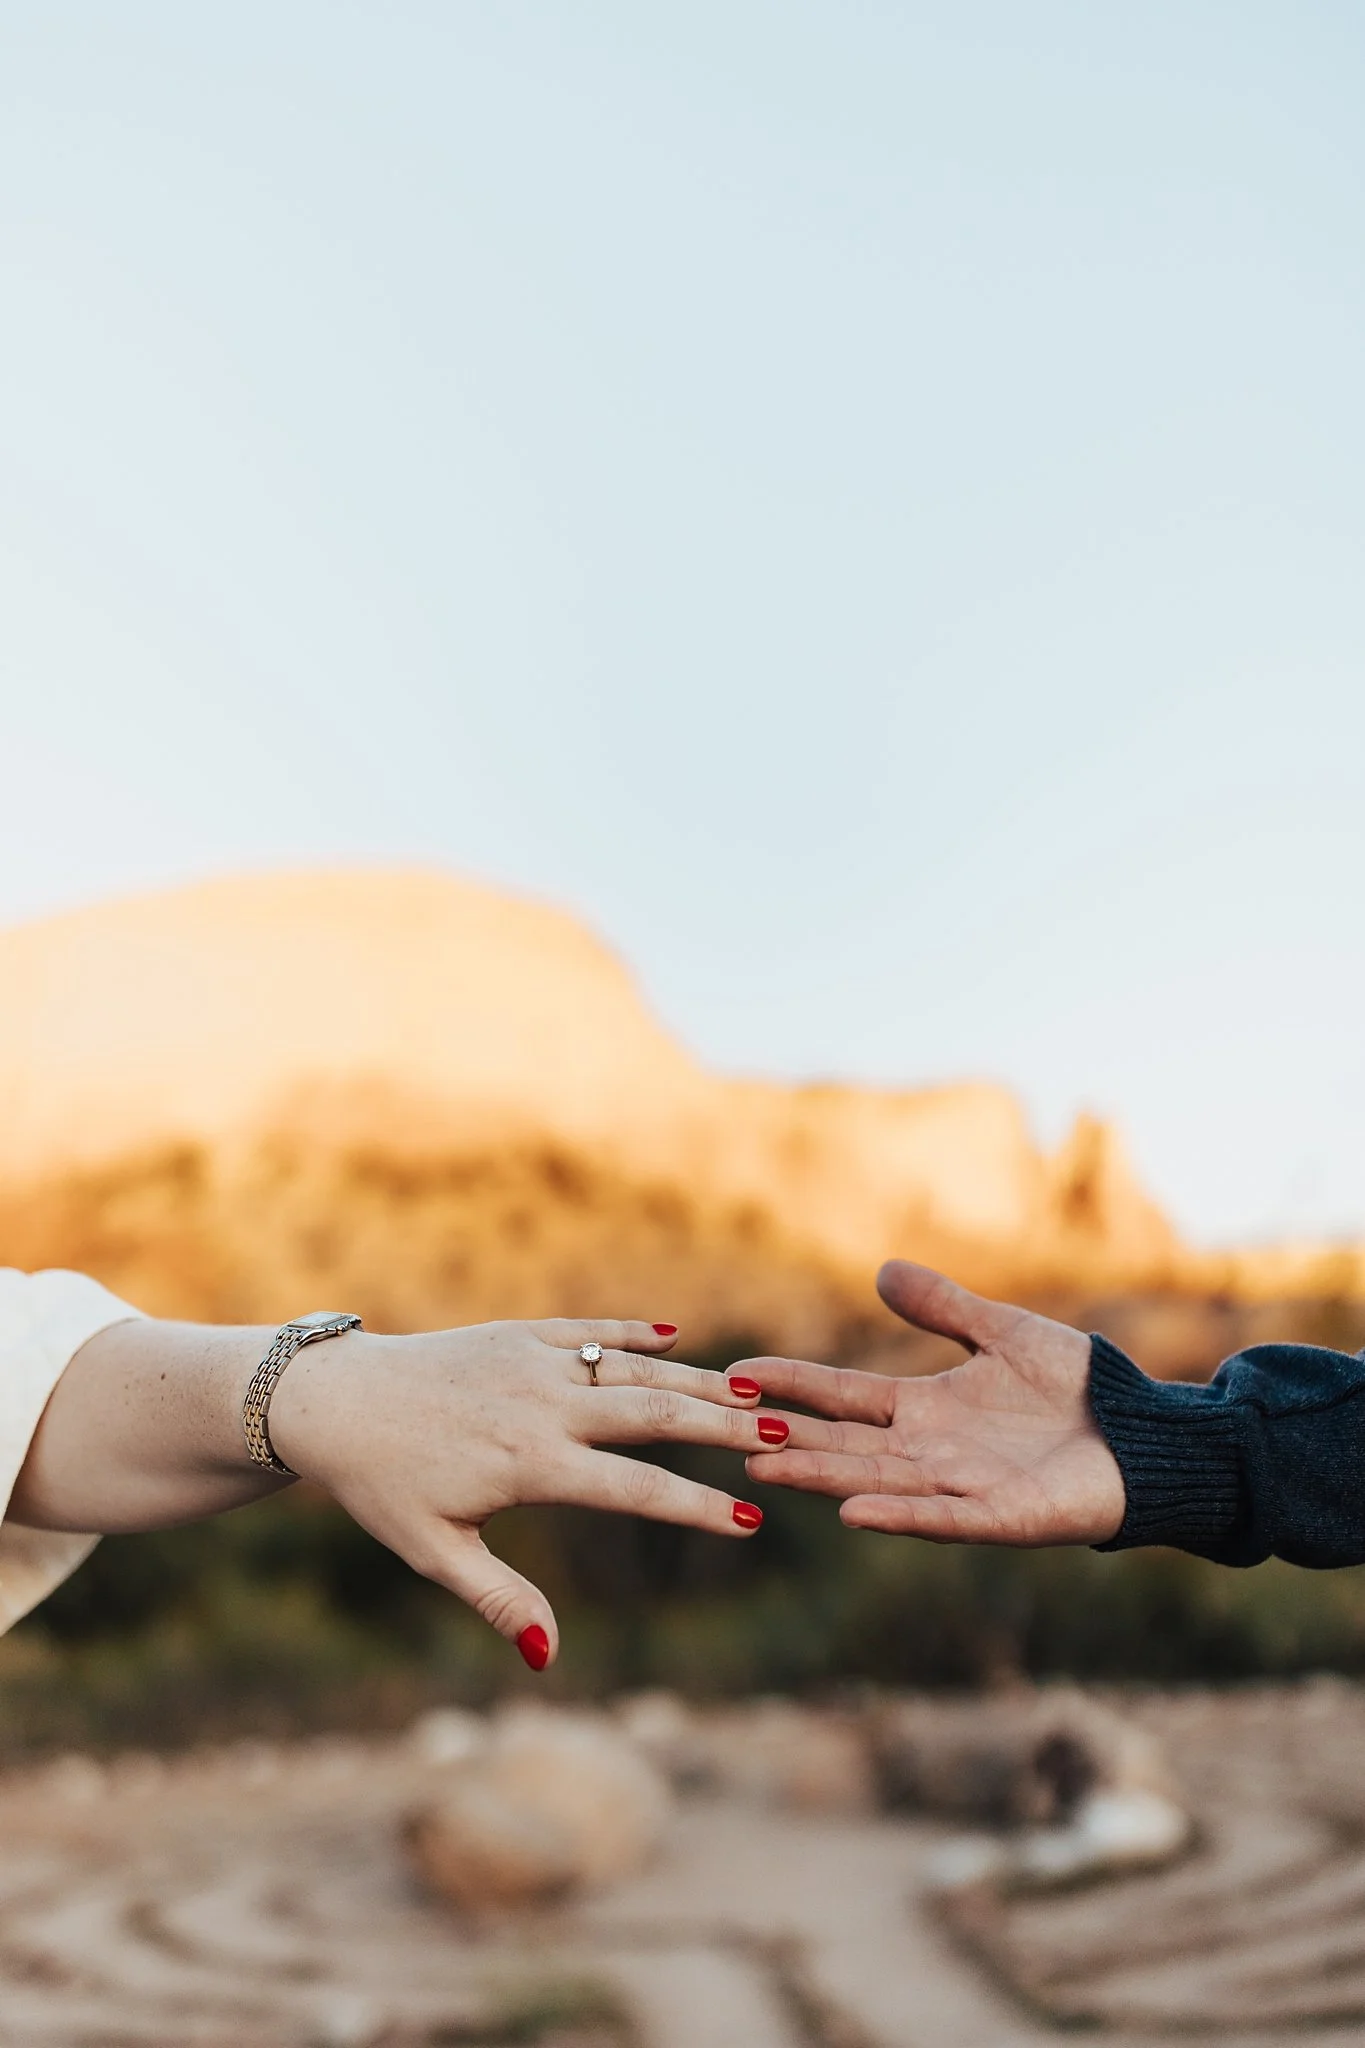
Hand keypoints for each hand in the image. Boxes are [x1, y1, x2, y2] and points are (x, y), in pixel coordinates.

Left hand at [271, 1316, 775, 1665]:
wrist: (335, 1400)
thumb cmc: (382, 1485)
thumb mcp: (432, 1550)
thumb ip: (499, 1599)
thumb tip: (549, 1657)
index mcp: (529, 1464)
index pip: (635, 1490)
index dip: (697, 1508)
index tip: (752, 1524)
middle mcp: (542, 1405)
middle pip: (654, 1413)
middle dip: (724, 1426)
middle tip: (786, 1436)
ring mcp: (534, 1361)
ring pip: (633, 1368)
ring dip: (697, 1379)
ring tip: (756, 1391)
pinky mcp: (519, 1332)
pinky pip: (589, 1330)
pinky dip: (635, 1333)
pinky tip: (677, 1338)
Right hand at [740, 1262, 1124, 1545]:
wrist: (1144, 1438)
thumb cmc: (1078, 1390)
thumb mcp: (1004, 1334)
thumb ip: (944, 1309)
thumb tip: (882, 1271)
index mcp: (925, 1410)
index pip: (843, 1396)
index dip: (793, 1385)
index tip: (737, 1375)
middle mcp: (930, 1453)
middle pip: (843, 1444)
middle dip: (786, 1438)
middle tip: (724, 1430)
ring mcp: (960, 1489)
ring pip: (874, 1481)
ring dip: (822, 1477)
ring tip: (764, 1469)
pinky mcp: (998, 1519)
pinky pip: (938, 1518)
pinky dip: (896, 1515)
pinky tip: (852, 1513)